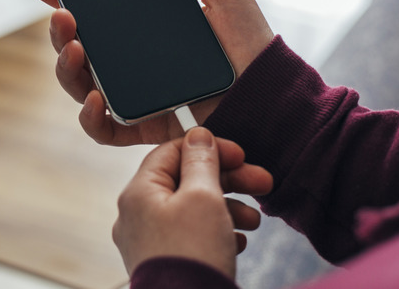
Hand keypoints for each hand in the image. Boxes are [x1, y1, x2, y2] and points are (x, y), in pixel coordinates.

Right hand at [31, 0, 274, 145]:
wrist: (271, 100)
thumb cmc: (253, 51)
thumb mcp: (227, 1)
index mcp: (144, 34)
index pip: (96, 17)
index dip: (65, 0)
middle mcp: (131, 66)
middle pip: (78, 51)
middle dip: (60, 33)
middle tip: (63, 15)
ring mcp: (132, 98)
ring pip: (80, 86)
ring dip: (66, 68)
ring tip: (76, 50)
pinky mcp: (140, 128)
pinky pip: (102, 129)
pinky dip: (90, 117)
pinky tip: (94, 100)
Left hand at [113, 127, 271, 278]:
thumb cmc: (193, 254)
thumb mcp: (203, 196)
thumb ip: (201, 162)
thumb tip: (197, 136)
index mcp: (138, 192)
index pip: (171, 153)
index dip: (208, 148)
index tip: (240, 154)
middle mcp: (136, 215)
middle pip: (184, 182)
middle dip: (227, 181)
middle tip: (262, 182)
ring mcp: (147, 242)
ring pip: (190, 211)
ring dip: (226, 208)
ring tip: (254, 220)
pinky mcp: (163, 263)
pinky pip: (190, 237)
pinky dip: (215, 233)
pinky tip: (237, 242)